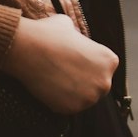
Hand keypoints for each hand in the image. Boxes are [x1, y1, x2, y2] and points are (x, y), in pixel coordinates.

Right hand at [3, 13, 117, 113]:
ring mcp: (88, 99)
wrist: (29, 50)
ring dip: (74, 91)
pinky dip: (61, 100)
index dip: (90, 63)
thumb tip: (75, 41)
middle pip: (98, 85)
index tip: (78, 59)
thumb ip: (81, 39)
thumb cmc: (50, 34)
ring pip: (84, 98)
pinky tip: (52, 86)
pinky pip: (69, 107)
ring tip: (58, 78)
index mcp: (109, 61)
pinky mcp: (71, 110)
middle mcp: (104, 82)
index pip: (105, 66)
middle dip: (85, 79)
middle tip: (67, 71)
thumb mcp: (72, 26)